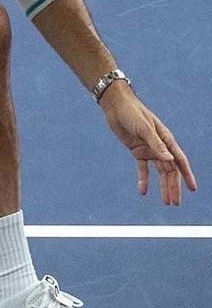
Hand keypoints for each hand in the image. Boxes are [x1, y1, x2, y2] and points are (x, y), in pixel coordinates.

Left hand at [100, 83, 196, 205]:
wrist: (115, 105)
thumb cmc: (131, 112)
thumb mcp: (143, 127)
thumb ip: (156, 144)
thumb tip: (170, 160)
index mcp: (165, 139)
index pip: (179, 160)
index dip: (187, 175)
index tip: (192, 189)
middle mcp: (159, 146)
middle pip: (170, 170)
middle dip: (173, 186)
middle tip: (174, 203)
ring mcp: (149, 149)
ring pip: (159, 171)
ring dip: (162, 186)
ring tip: (166, 201)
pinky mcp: (137, 151)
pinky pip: (143, 169)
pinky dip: (144, 179)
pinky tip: (143, 191)